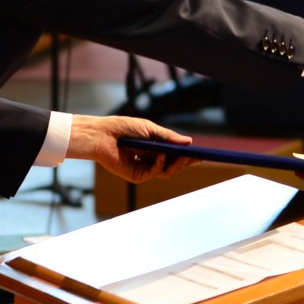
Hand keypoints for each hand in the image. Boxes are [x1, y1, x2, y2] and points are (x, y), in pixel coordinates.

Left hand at [67, 115, 190, 181]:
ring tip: (182, 155)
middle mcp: (151, 160)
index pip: (175, 155)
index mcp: (155, 148)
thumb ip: (168, 137)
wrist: (103, 134)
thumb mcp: (150, 129)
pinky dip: (159, 164)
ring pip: (167, 172)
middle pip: (174, 165)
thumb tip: (189, 142)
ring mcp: (144, 169)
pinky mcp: (136, 175)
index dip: (188, 155)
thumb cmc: (124, 128)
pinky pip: (154, 172)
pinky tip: (160, 155)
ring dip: (176, 163)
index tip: (200, 154)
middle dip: (186, 161)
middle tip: (196, 156)